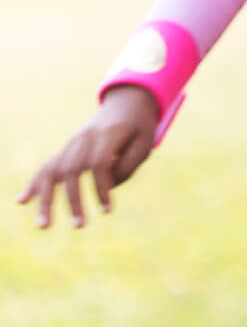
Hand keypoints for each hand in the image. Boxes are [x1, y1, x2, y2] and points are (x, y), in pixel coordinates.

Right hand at [20, 87, 161, 228]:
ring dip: (46, 199)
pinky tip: (20, 201)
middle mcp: (84, 137)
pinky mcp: (66, 149)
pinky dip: (34, 184)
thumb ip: (128, 165)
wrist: (126, 100)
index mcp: (108, 133)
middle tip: (79, 227)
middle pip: (71, 170)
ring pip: (53, 171)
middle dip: (73, 200)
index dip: (101, 188)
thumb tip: (107, 188)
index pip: (98, 164)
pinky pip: (47, 167)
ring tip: (43, 226)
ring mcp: (71, 143)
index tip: (107, 210)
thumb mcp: (145, 141)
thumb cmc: (140, 125)